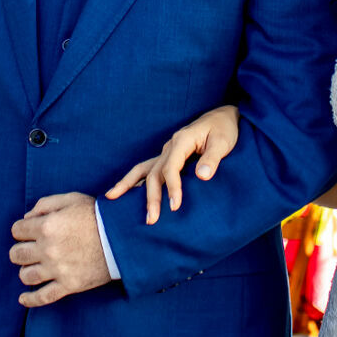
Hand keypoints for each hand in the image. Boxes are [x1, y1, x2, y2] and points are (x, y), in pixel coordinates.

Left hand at [9, 193, 111, 307]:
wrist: (123, 237)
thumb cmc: (97, 215)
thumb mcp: (71, 199)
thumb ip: (45, 204)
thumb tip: (27, 218)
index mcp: (47, 225)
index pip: (17, 230)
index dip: (21, 230)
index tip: (27, 232)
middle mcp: (48, 249)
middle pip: (17, 254)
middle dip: (19, 250)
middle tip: (28, 249)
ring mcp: (57, 269)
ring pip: (26, 276)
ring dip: (26, 271)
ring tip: (33, 267)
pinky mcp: (69, 285)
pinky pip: (43, 297)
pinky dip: (30, 300)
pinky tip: (23, 299)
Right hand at [106, 105, 239, 223]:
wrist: (223, 116)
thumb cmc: (225, 129)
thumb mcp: (224, 142)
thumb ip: (213, 158)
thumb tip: (202, 176)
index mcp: (182, 141)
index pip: (171, 168)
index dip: (172, 188)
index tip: (175, 206)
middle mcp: (170, 146)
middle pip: (154, 173)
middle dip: (151, 197)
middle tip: (151, 220)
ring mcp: (166, 151)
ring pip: (143, 169)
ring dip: (129, 185)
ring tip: (112, 199)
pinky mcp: (168, 156)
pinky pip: (147, 168)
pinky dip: (134, 180)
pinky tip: (124, 191)